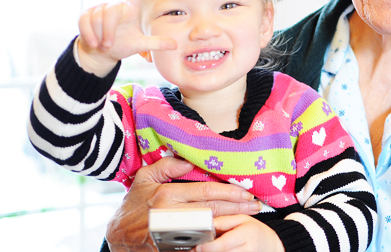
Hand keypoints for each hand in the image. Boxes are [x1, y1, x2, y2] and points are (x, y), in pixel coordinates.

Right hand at [77, 0, 175, 76]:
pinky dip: (88, 35)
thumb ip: (156, 43)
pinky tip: (92, 43)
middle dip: (108, 32)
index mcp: (130, 10)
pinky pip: (85, 22)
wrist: (101, 53)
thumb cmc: (123, 46)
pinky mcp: (85, 14)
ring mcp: (99, 9)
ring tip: (102, 44)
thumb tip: (175, 45)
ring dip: (99, 35)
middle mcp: (115, 6)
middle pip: (110, 13)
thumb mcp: (140, 45)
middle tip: (109, 45)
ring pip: (96, 19)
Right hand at [105, 157, 262, 251]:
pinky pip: (199, 242)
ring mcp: (173, 235)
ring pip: (209, 228)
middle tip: (256, 205)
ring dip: (231, 222)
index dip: (229, 192)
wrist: (117, 236)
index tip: (246, 192)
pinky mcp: (173, 248)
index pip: (206, 192)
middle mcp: (171, 216)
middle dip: (237, 208)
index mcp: (166, 196)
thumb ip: (166, 167)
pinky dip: (216, 237)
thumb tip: (188, 163)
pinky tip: (230, 231)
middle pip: (213, 211)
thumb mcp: (144, 179)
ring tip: (249, 217)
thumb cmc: (133, 204)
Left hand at [195, 215, 284, 251]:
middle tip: (196, 249)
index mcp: (247, 234)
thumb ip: (225, 221)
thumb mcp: (243, 219)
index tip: (198, 246)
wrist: (274, 245)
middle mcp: (248, 249)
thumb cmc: (256, 231)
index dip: (208, 247)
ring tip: (206, 250)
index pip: (224, 243)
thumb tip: (207, 224)